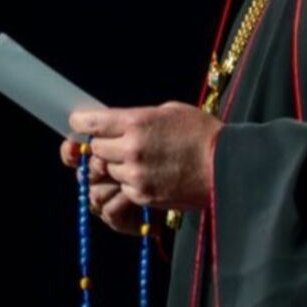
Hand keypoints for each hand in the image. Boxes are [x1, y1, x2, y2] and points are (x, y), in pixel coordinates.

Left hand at [60, 102, 222, 233]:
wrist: (226, 166)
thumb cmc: (202, 133)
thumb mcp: (169, 111)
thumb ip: (138, 117)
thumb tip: (116, 123)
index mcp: (136, 122)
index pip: (91, 123)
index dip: (81, 122)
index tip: (79, 123)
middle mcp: (131, 148)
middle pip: (97, 148)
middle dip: (105, 145)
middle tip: (120, 143)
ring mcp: (135, 174)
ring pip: (110, 170)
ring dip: (119, 165)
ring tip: (144, 160)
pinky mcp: (143, 195)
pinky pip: (124, 188)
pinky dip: (132, 183)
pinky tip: (153, 175)